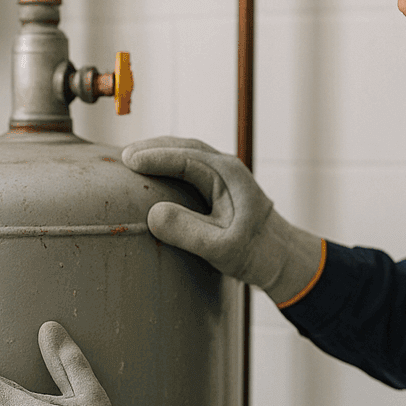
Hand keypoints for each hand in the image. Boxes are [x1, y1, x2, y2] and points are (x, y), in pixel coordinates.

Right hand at [122, 137, 323, 305]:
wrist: (281, 259)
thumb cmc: (256, 253)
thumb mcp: (221, 247)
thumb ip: (189, 231)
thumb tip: (154, 213)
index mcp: (228, 175)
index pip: (185, 157)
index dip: (155, 157)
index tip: (129, 161)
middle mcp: (226, 168)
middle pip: (184, 147)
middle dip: (152, 149)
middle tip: (124, 157)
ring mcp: (223, 175)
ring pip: (186, 153)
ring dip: (159, 154)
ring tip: (132, 160)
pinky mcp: (219, 187)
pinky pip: (189, 166)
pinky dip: (168, 165)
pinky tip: (153, 174)